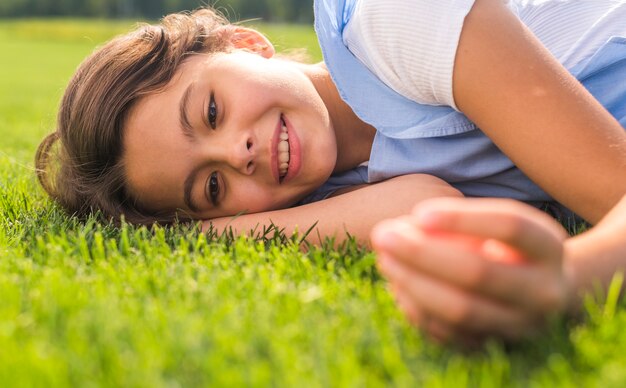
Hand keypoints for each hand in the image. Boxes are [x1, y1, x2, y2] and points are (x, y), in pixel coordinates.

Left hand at [371, 198, 572, 344]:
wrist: (549, 291)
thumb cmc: (511, 245)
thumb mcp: (502, 222)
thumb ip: (462, 218)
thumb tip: (408, 224)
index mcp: (550, 248)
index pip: (509, 227)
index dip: (462, 218)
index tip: (418, 212)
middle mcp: (545, 291)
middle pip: (478, 273)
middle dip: (422, 254)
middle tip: (383, 235)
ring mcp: (522, 326)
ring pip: (461, 310)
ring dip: (413, 283)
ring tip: (385, 259)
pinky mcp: (498, 347)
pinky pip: (451, 334)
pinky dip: (418, 310)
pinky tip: (397, 286)